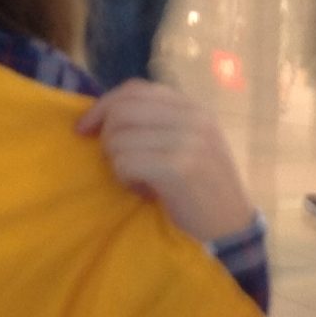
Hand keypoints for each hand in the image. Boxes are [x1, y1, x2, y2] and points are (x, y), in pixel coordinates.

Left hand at [76, 81, 257, 244]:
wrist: (230, 227)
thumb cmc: (199, 189)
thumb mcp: (185, 144)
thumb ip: (155, 123)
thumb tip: (101, 114)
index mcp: (193, 108)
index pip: (135, 89)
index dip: (103, 106)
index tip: (84, 128)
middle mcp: (194, 118)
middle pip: (121, 110)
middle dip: (106, 138)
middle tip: (117, 163)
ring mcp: (189, 141)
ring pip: (118, 138)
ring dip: (117, 164)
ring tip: (138, 180)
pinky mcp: (180, 168)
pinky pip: (124, 163)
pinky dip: (124, 180)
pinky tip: (142, 191)